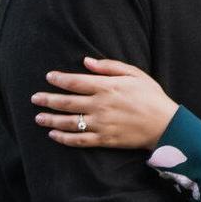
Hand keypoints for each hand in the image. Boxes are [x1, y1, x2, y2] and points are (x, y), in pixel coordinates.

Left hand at [33, 58, 178, 148]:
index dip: (59, 79)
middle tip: (35, 98)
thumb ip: (109, 67)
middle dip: (48, 100)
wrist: (165, 124)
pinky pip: (79, 140)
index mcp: (107, 87)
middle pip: (66, 102)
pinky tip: (54, 135)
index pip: (75, 82)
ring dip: (51, 120)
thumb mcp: (135, 74)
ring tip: (38, 118)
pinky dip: (64, 138)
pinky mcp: (104, 139)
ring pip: (69, 122)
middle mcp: (100, 105)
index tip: (49, 77)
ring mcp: (101, 124)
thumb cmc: (151, 96)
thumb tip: (86, 61)